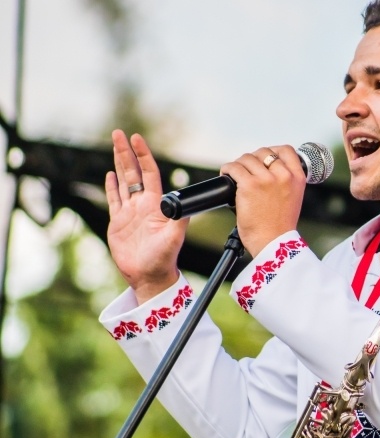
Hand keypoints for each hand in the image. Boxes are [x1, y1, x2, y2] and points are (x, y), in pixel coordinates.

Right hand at [105, 130, 188, 304]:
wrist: (150, 276)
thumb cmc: (164, 258)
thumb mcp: (174, 237)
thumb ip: (179, 219)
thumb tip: (181, 202)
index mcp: (157, 205)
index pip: (150, 173)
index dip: (143, 156)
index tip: (137, 139)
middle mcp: (144, 205)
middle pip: (134, 172)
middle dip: (126, 152)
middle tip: (119, 133)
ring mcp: (131, 213)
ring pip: (124, 182)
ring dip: (119, 163)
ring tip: (115, 145)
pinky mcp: (119, 222)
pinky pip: (115, 200)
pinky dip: (112, 186)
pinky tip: (110, 174)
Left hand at [220, 145, 306, 255]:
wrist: (273, 243)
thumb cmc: (279, 226)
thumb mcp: (293, 199)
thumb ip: (285, 182)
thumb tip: (267, 169)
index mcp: (297, 178)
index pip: (286, 150)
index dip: (273, 151)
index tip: (264, 158)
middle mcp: (283, 175)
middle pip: (263, 152)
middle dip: (253, 159)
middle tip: (247, 170)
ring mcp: (266, 179)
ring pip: (247, 158)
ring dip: (239, 165)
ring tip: (235, 174)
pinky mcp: (249, 185)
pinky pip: (234, 167)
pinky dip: (227, 170)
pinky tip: (226, 175)